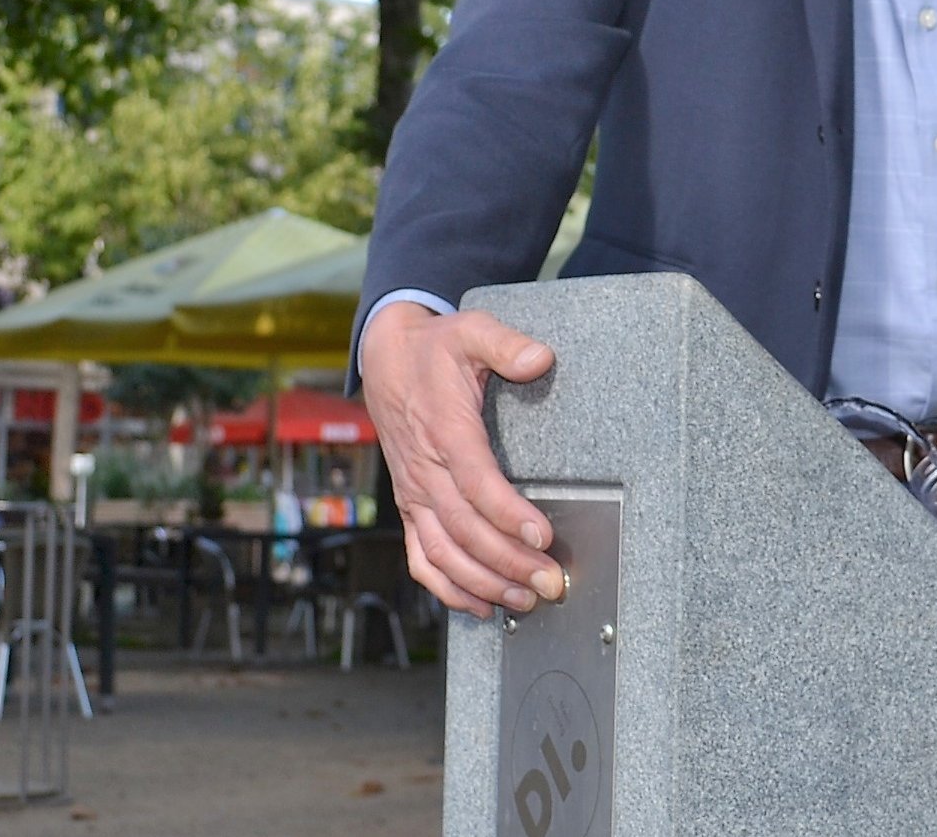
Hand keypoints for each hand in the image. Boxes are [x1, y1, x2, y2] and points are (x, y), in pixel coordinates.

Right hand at [358, 302, 562, 617]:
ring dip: (484, 583)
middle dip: (509, 562)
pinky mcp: (411, 507)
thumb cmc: (435, 349)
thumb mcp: (470, 331)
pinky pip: (422, 558)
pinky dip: (448, 588)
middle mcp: (425, 470)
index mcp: (444, 431)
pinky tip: (481, 606)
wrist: (386, 359)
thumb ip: (505, 344)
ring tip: (525, 600)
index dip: (509, 514)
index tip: (544, 536)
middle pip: (466, 528)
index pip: (477, 481)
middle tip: (550, 582)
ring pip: (444, 552)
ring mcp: (414, 494)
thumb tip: (539, 358)